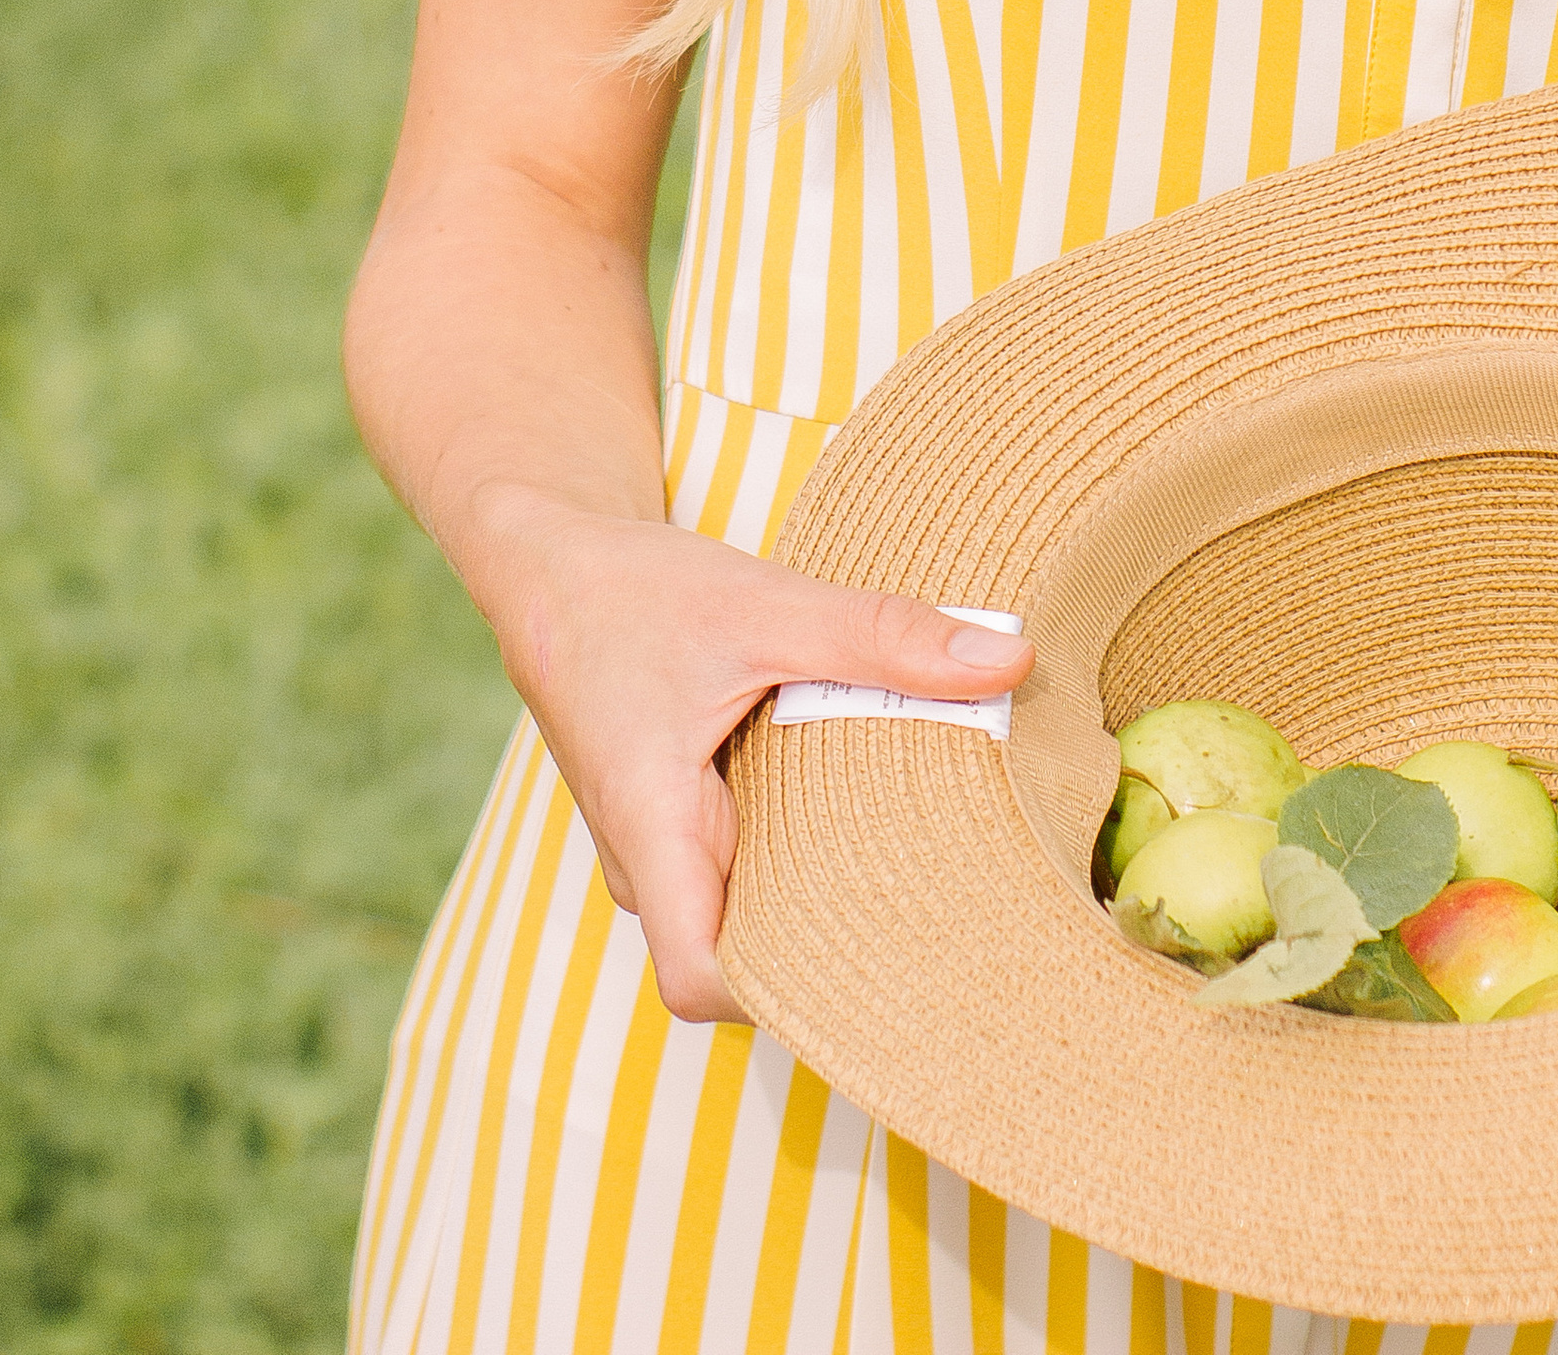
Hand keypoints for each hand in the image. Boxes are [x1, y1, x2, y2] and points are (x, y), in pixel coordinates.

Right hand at [470, 491, 1033, 1021]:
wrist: (550, 562)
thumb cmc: (635, 591)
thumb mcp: (765, 604)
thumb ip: (880, 636)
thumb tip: (1007, 661)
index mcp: (651, 831)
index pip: (701, 979)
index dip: (782, 996)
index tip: (884, 962)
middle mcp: (651, 861)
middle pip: (740, 956)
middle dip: (833, 948)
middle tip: (945, 916)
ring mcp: (662, 845)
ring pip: (744, 909)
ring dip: (819, 889)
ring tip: (925, 865)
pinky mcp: (678, 816)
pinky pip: (742, 862)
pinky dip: (801, 846)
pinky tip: (872, 811)